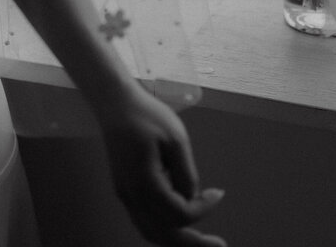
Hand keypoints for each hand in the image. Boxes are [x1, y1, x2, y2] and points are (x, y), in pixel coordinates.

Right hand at [99, 83, 226, 246]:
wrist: (116, 104)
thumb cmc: (147, 116)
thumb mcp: (176, 140)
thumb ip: (186, 174)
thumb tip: (192, 198)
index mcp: (144, 183)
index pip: (178, 213)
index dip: (203, 209)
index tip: (218, 193)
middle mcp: (131, 196)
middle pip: (162, 234)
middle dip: (192, 243)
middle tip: (218, 246)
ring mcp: (126, 195)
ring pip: (151, 231)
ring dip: (177, 239)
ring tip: (202, 241)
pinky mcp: (126, 190)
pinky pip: (145, 220)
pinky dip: (165, 228)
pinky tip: (181, 222)